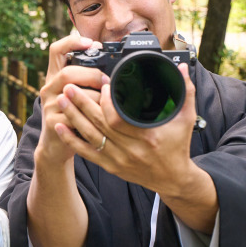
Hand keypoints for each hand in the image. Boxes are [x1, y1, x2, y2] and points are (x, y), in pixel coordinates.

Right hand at [36, 34, 107, 165]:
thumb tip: (110, 64)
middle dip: (92, 75)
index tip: (90, 42)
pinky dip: (92, 115)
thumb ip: (85, 79)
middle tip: (106, 82)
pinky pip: (75, 115)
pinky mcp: (53, 122)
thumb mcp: (73, 94)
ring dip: (96, 97)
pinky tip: (102, 117)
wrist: (54, 146)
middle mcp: (48, 88)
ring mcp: (49, 106)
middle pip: (67, 73)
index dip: (72, 42)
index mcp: (54, 76)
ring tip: (107, 102)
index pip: (56, 50)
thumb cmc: (71, 116)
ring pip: (73, 94)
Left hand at [55, 63, 199, 194]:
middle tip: (69, 85)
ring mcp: (119, 160)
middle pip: (99, 124)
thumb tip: (183, 67)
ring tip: (61, 99)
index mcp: (147, 137)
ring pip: (90, 137)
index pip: (118, 118)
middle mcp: (130, 150)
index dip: (106, 101)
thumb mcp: (186, 119)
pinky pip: (87, 153)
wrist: (174, 179)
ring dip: (73, 117)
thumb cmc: (178, 146)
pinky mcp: (111, 167)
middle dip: (81, 103)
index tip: (100, 85)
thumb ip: (185, 92)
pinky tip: (59, 127)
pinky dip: (72, 140)